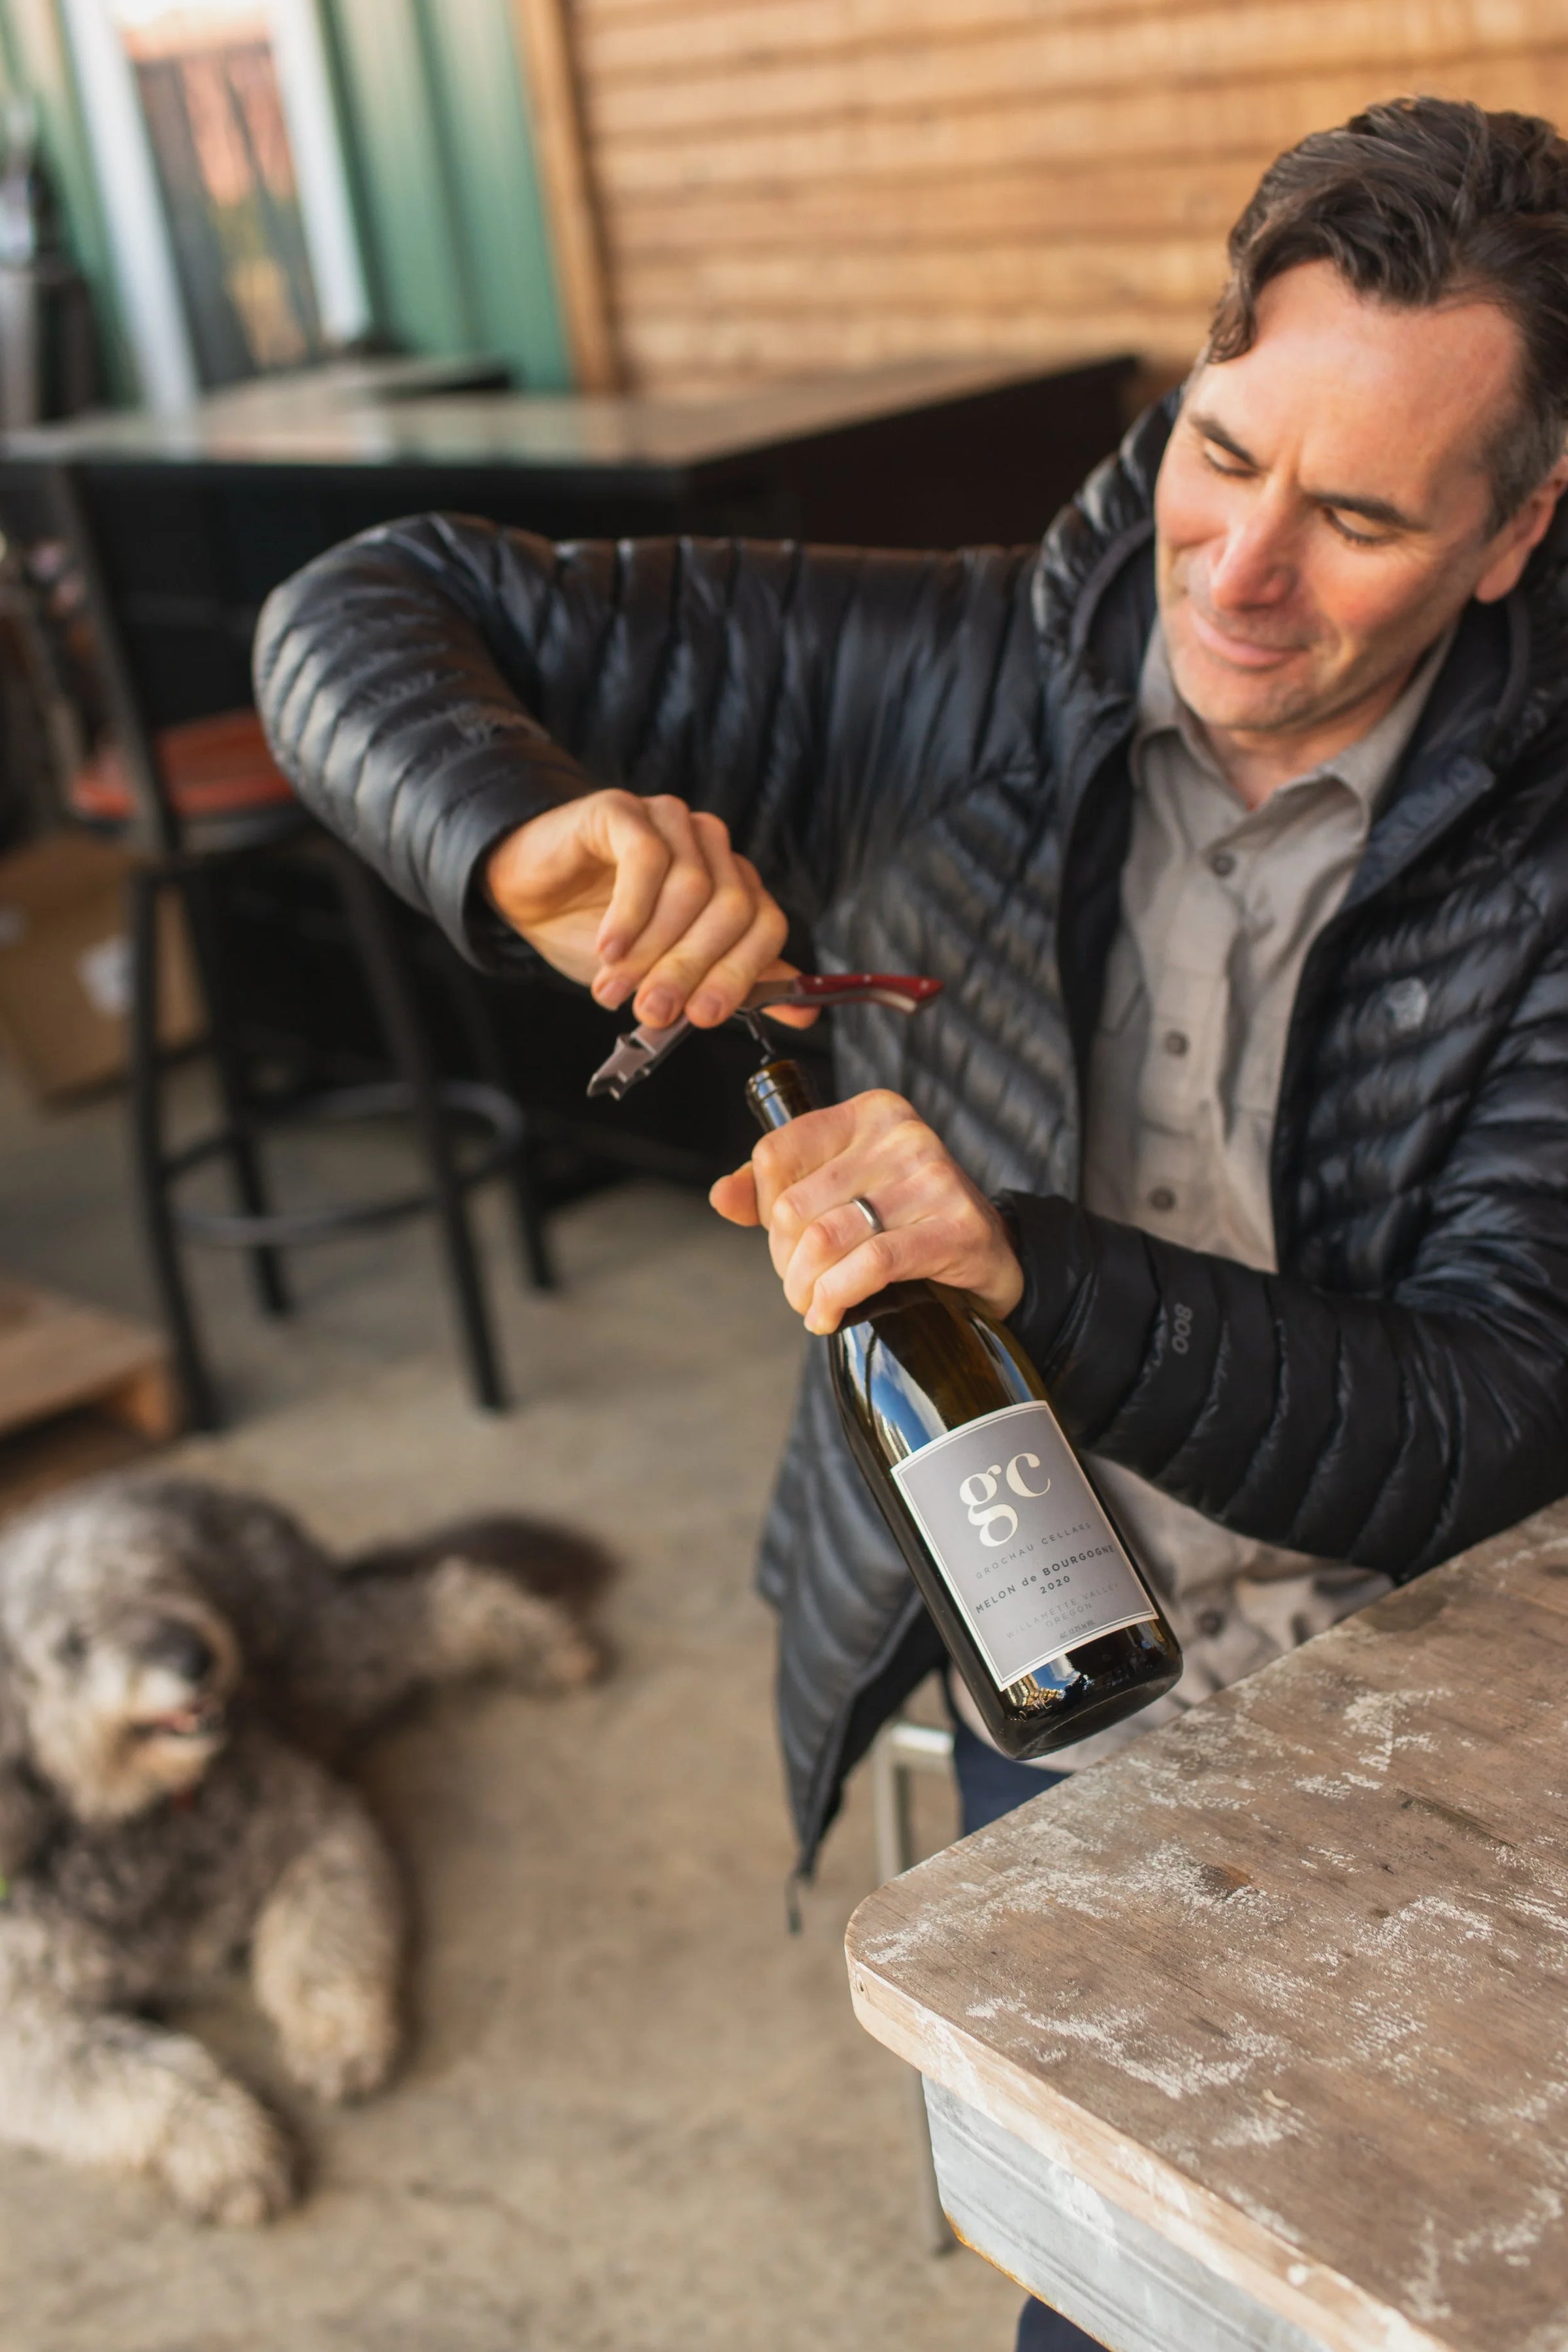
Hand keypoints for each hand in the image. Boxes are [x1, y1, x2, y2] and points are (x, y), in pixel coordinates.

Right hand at [485, 790, 812, 1028]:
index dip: (739, 975)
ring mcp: (672, 823)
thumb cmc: (601, 936)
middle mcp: (713, 850)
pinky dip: (630, 912)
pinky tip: (607, 947)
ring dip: (651, 949)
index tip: (702, 1017)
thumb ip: (732, 988)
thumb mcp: (669, 975)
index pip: (766, 927)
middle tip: (651, 1011)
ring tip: (616, 987)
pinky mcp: (626, 810)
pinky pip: (647, 859)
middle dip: (689, 970)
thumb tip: (806, 1017)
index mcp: (735, 888)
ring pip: (692, 889)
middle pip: (731, 910)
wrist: (529, 896)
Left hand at [710, 1089, 1022, 1329]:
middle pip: (796, 1206)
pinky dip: (838, 1297)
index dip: (764, 1210)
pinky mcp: (958, 1227)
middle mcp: (903, 1135)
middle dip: (785, 1262)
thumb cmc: (908, 1222)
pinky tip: (830, 1315)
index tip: (784, 1242)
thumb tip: (721, 1196)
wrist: (992, 1256)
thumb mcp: (843, 1192)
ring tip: (814, 1305)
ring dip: (806, 1288)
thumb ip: (778, 1189)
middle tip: (801, 1287)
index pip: (775, 1154)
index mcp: (869, 1114)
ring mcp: (934, 1179)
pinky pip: (873, 1264)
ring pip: (827, 1239)